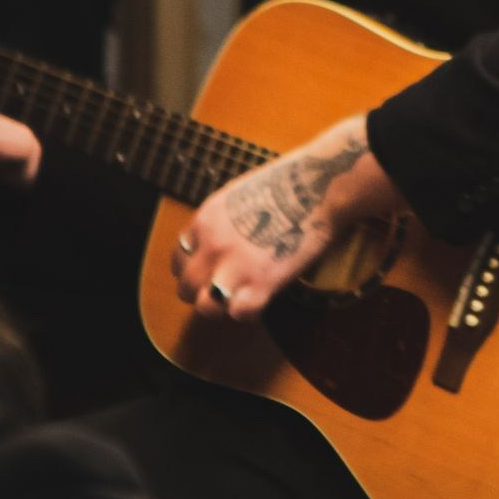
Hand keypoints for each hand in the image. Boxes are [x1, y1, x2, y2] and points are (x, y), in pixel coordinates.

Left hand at [171, 116, 394, 322]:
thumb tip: (218, 242)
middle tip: (225, 289)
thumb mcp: (238, 195)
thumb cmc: (288, 183)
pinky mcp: (262, 282)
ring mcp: (235, 266)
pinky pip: (239, 314)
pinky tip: (261, 301)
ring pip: (205, 307)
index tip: (210, 272)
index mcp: (205, 221)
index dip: (195, 269)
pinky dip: (249, 313)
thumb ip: (220, 222)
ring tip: (240, 298)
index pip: (179, 260)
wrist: (319, 187)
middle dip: (204, 291)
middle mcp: (212, 246)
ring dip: (221, 307)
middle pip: (186, 287)